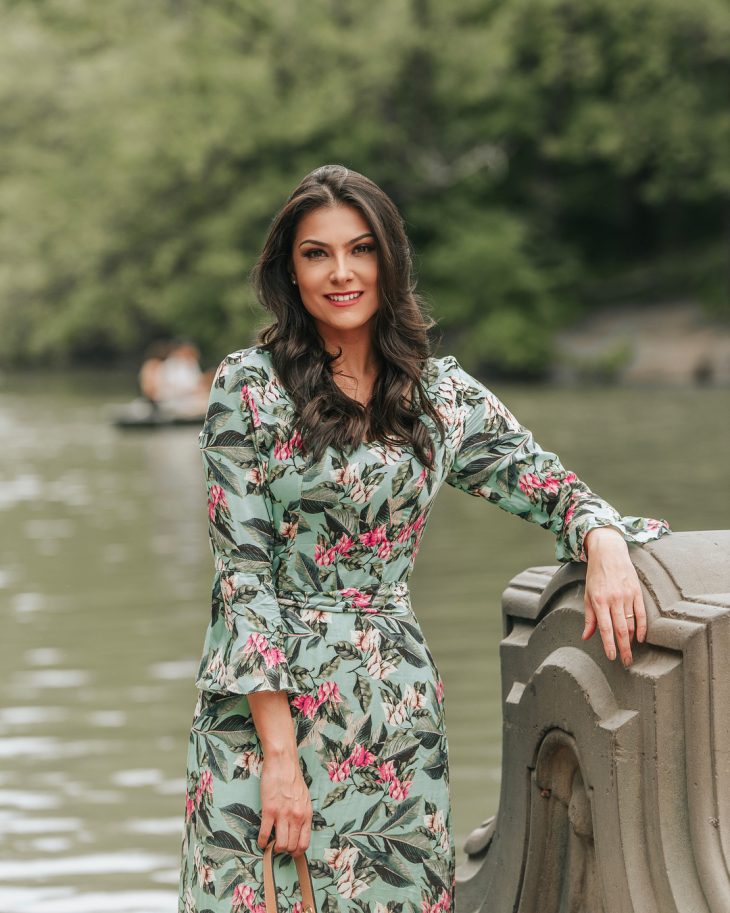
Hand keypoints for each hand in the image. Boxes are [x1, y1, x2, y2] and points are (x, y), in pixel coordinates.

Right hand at [257, 755, 311, 858]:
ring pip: (280, 845)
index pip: (304, 843)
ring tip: (271, 845)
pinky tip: (261, 841)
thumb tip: (298, 829)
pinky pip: (264, 833)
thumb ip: (302, 814)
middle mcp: (296, 817)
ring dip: (274, 848)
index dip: (297, 852)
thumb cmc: (293, 778)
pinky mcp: (269, 810)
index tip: (291, 852)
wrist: (283, 762)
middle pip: (291, 847)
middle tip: (279, 847)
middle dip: (285, 850)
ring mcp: (283, 814)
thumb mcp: (304, 798)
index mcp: (306, 814)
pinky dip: (262, 841)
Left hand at [582, 526, 645, 666]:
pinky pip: (641, 614)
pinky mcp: (637, 592)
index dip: (609, 645)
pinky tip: (640, 638)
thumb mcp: (588, 594)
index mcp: (599, 601)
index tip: (611, 657)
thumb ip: (589, 617)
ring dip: (631, 640)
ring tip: (630, 652)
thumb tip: (586, 637)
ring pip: (631, 623)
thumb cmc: (596, 575)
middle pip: (621, 630)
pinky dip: (642, 627)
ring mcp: (627, 595)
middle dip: (623, 649)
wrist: (609, 552)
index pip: (605, 629)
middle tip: (626, 663)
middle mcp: (613, 599)